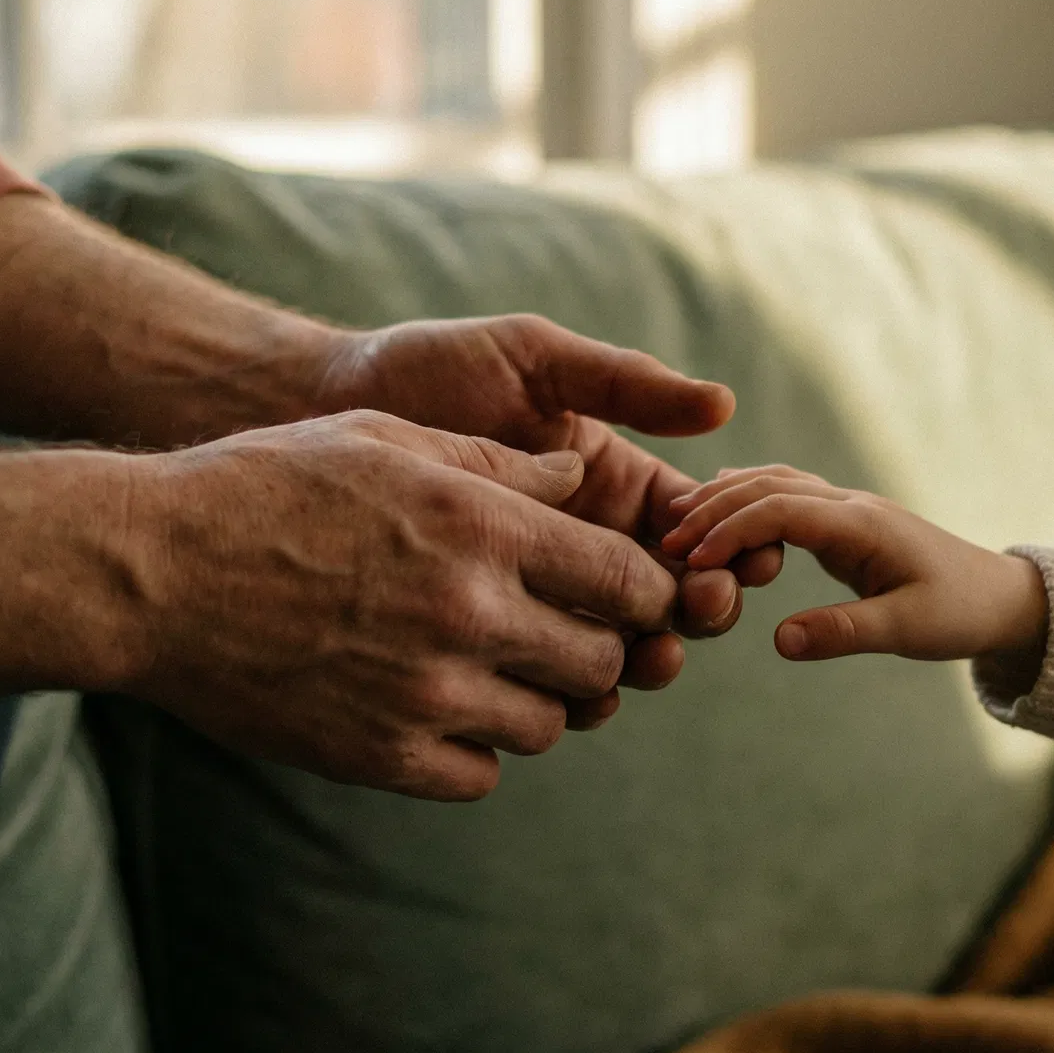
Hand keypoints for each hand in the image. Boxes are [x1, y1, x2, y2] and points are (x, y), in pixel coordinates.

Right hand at [0, 412, 684, 800]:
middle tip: (562, 633)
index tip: (626, 592)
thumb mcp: (386, 439)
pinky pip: (480, 775)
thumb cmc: (266, 484)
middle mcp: (468, 613)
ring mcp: (425, 694)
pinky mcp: (378, 755)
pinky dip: (474, 749)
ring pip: (547, 725)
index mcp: (482, 527)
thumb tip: (579, 479)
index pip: (627, 580)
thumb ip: (496, 465)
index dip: (642, 589)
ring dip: (535, 699)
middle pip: (601, 661)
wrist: (148, 570)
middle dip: (596, 647)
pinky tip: (438, 708)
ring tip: (491, 667)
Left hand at [316, 315, 785, 654]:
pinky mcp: (481, 638)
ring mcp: (530, 597)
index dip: (724, 544)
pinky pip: (538, 680)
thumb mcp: (530, 359)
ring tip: (646, 658)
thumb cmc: (425, 369)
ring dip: (644, 659)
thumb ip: (622, 382)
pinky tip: (578, 692)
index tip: (740, 556)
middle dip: (694, 610)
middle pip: (665, 598)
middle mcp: (578, 547)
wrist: (313, 411)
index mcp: (605, 483)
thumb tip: (722, 404)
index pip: (689, 526)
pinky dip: (569, 693)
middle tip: (696, 611)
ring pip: (611, 649)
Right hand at [663, 466, 1049, 664]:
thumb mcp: (906, 631)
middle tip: (667, 542)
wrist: (1001, 597)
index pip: (781, 509)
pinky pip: (787, 496)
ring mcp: (848, 508)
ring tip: (679, 526)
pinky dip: (748, 498)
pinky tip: (720, 507)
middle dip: (715, 509)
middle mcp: (851, 505)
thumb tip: (778, 640)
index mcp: (862, 524)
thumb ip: (843, 632)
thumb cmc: (959, 614)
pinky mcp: (846, 521)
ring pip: (776, 483)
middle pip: (769, 486)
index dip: (731, 529)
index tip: (691, 559)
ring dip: (726, 498)